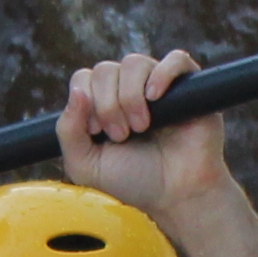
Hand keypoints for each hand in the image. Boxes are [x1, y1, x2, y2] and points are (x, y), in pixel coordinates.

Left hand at [57, 50, 229, 220]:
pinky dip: (162, 73)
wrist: (177, 197)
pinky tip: (155, 97)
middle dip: (108, 104)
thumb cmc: (134, 183)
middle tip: (122, 135)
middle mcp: (130, 90)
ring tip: (141, 127)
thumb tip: (77, 91)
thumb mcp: (86, 165)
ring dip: (130, 96)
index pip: (84, 78)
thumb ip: (68, 131)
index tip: (98, 131)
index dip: (87, 100)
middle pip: (105, 69)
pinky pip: (176, 59)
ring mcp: (160, 86)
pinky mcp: (190, 87)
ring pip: (134, 63)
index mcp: (104, 104)